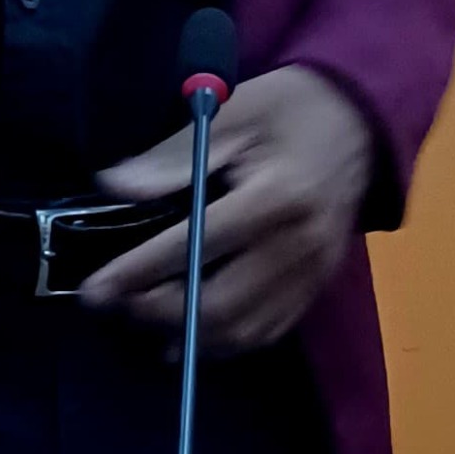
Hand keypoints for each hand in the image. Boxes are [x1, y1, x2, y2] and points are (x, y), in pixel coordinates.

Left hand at [84, 67, 373, 350]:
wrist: (360, 121)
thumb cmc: (289, 109)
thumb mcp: (231, 113)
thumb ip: (173, 155)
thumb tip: (114, 186)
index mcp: (276, 198)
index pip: (195, 247)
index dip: (139, 272)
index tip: (95, 289)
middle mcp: (299, 246)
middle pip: (220, 304)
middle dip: (158, 312)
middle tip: (115, 304)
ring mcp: (313, 273)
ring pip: (243, 330)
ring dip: (186, 335)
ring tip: (143, 318)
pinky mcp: (319, 286)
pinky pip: (269, 332)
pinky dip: (223, 344)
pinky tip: (186, 338)